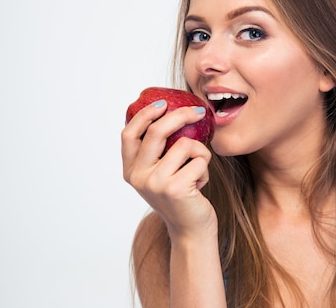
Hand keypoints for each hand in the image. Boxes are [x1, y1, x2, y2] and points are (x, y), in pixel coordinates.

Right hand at [122, 99, 216, 240]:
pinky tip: (200, 185)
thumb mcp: (160, 174)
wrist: (191, 231)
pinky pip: (200, 160)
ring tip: (198, 171)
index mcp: (131, 171)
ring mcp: (156, 183)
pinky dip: (206, 169)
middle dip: (180, 115)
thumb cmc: (180, 197)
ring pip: (186, 145)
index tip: (161, 104)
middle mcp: (138, 176)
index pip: (128, 134)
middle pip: (157, 131)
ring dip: (200, 153)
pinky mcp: (176, 188)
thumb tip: (171, 113)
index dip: (143, 115)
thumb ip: (157, 152)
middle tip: (198, 111)